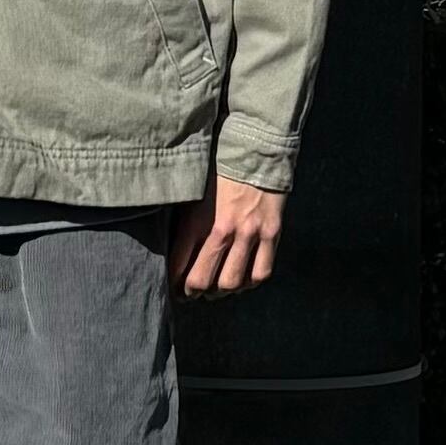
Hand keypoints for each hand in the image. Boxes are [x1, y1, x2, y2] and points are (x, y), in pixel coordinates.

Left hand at [166, 175, 284, 298]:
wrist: (256, 151)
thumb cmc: (218, 172)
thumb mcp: (192, 194)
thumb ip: (183, 223)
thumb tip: (174, 253)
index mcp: (198, 220)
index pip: (179, 265)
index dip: (174, 283)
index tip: (173, 287)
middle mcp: (223, 231)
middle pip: (202, 281)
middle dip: (193, 292)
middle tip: (191, 293)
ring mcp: (250, 234)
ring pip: (232, 282)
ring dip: (221, 291)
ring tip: (216, 290)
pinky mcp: (271, 233)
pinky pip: (260, 272)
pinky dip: (249, 283)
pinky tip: (242, 280)